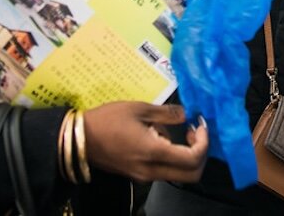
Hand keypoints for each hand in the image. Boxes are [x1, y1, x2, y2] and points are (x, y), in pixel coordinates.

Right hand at [83, 102, 207, 182]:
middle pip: (192, 175)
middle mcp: (152, 170)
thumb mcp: (139, 108)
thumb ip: (166, 113)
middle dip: (201, 154)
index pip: (193, 158)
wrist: (79, 140)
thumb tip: (185, 115)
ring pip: (179, 175)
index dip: (204, 142)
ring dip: (187, 156)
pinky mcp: (137, 175)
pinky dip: (173, 158)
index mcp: (154, 152)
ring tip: (176, 132)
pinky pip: (164, 171)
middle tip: (194, 133)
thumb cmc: (108, 120)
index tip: (199, 125)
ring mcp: (144, 176)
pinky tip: (161, 138)